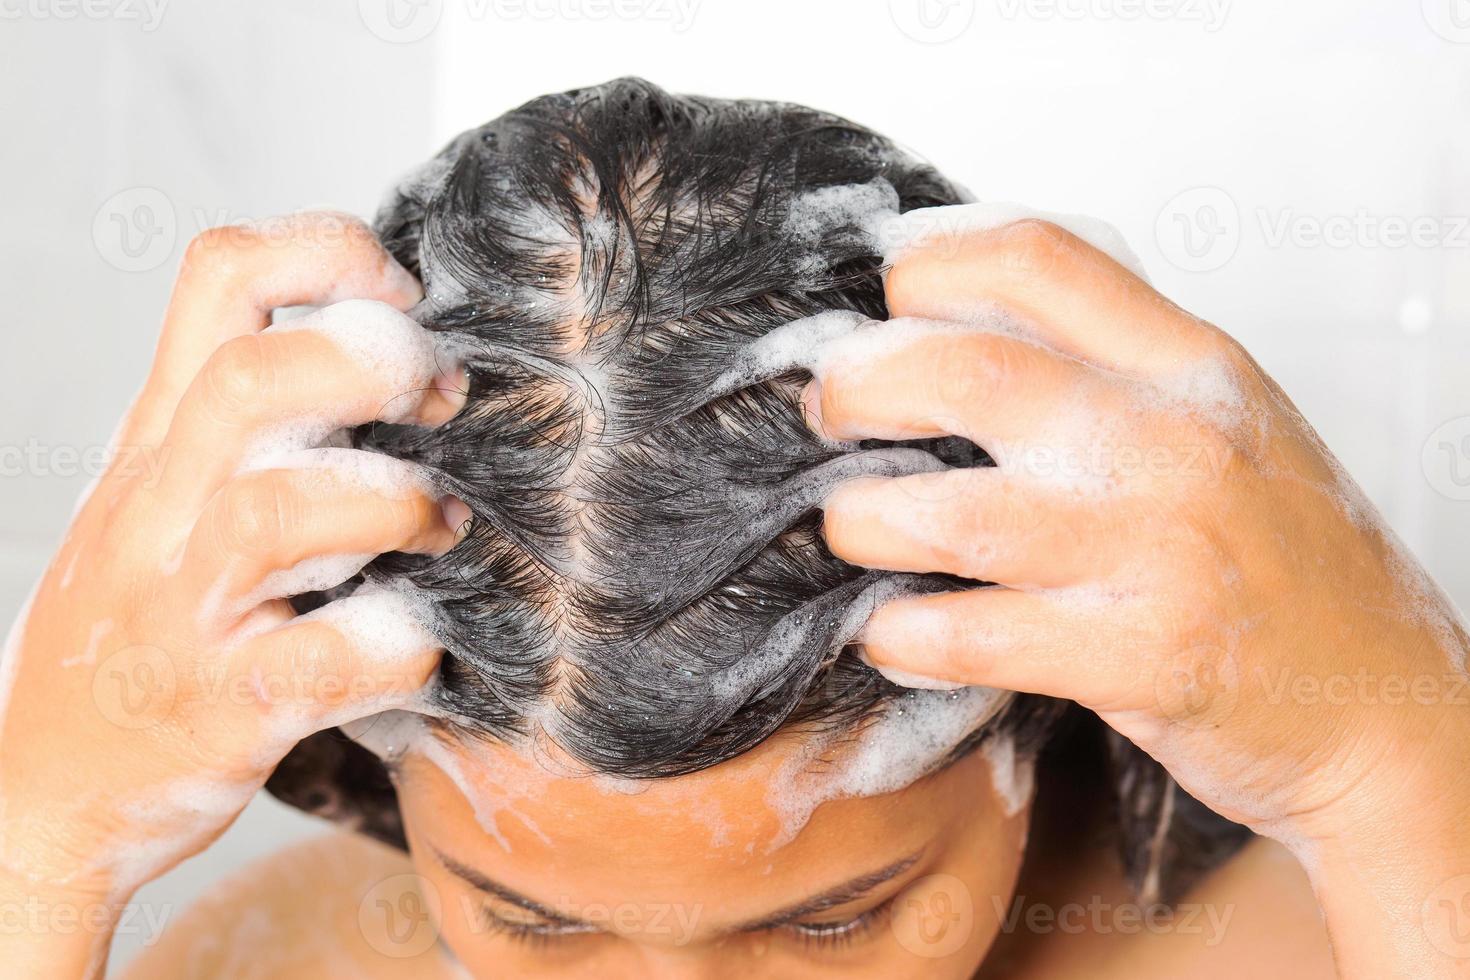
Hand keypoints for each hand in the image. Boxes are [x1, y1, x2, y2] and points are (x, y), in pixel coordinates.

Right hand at [0, 213, 464, 905]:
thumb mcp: (157, 497)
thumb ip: (240, 419)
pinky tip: (419, 640)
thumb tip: (380, 337)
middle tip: (441, 398)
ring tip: (439, 525)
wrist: (48, 792)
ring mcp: (183, 614)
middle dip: (371, 365)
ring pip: (276, 516)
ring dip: (391, 507)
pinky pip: (324, 662)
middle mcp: (159, 513)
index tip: (399, 291)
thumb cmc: (130, 632)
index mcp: (156, 442)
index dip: (325, 253)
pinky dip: (396, 644)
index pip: (219, 282)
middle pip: (250, 383)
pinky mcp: (225, 710)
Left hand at [807, 218, 1469, 973]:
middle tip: (830, 412)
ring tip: (851, 526)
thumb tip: (959, 323)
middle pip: (967, 370)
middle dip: (860, 384)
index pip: (1038, 260)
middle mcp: (1175, 443)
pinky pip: (979, 636)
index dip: (930, 266)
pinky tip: (890, 630)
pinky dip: (905, 633)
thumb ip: (1114, 364)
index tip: (886, 301)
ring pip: (953, 512)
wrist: (1383, 709)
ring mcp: (1162, 552)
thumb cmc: (1291, 564)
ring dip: (864, 518)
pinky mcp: (1145, 659)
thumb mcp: (1227, 422)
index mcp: (1194, 367)